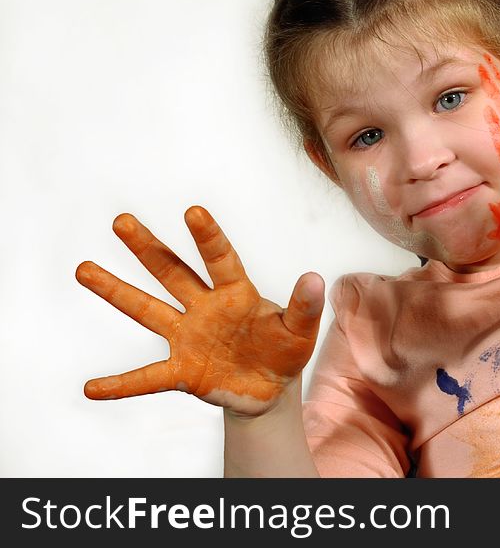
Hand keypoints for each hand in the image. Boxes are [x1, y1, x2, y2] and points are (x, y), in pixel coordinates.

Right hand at [76, 206, 324, 416]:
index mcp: (236, 294)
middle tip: (122, 221)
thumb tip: (315, 278)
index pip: (221, 259)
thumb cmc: (283, 350)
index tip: (193, 211)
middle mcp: (205, 308)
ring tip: (83, 269)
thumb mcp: (300, 331)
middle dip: (149, 248)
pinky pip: (146, 378)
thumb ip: (304, 307)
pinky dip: (120, 385)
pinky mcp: (181, 372)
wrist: (270, 389)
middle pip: (172, 273)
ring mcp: (188, 338)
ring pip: (148, 310)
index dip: (208, 237)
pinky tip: (90, 388)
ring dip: (116, 291)